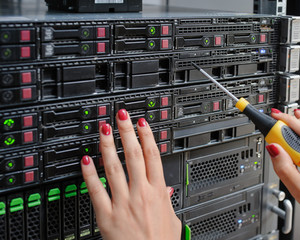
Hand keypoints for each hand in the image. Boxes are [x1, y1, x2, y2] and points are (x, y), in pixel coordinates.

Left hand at [80, 109, 180, 239]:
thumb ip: (167, 203)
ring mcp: (122, 203)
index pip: (153, 157)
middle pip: (133, 155)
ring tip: (104, 129)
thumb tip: (167, 192)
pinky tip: (85, 160)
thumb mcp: (172, 220)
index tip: (142, 124)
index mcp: (157, 193)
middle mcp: (140, 194)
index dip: (147, 137)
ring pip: (114, 168)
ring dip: (108, 146)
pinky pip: (95, 190)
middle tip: (121, 115)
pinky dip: (89, 174)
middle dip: (127, 132)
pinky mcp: (106, 215)